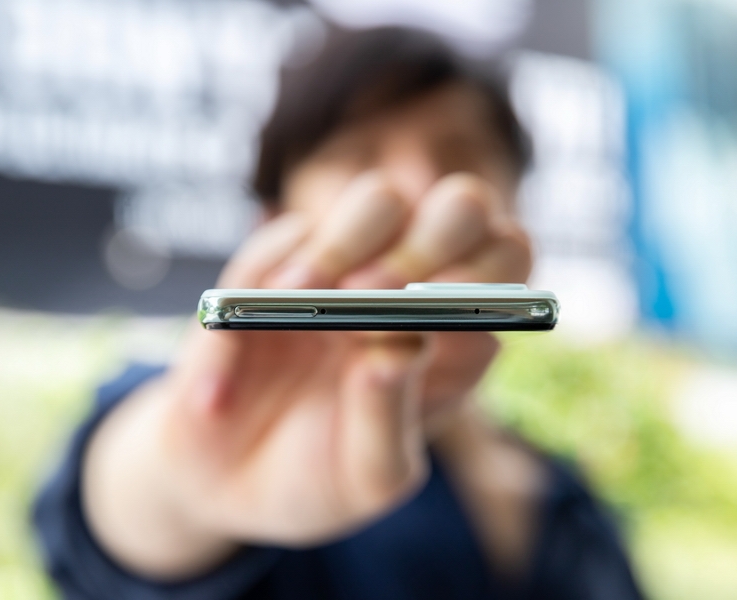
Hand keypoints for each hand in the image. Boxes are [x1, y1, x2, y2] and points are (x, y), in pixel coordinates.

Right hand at [82, 171, 531, 578]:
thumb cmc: (320, 478)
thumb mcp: (368, 477)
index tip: (433, 317)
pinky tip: (231, 380)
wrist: (229, 482)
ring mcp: (343, 266)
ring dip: (348, 246)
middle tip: (371, 297)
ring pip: (379, 199)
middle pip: (461, 206)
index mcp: (454, 334)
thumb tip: (402, 346)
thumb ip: (389, 418)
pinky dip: (260, 293)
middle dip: (428, 245)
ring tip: (307, 307)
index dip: (484, 276)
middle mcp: (409, 287)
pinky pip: (282, 238)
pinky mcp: (274, 264)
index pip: (506, 261)